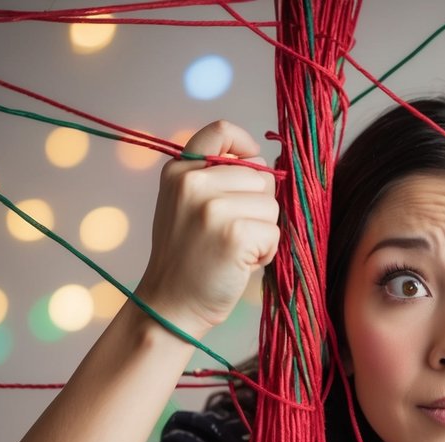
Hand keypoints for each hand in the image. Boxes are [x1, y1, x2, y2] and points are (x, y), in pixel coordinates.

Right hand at [136, 121, 280, 338]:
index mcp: (179, 171)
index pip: (221, 130)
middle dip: (257, 207)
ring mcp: (213, 206)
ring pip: (271, 205)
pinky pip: (274, 232)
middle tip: (230, 235)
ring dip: (263, 232)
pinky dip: (266, 252)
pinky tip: (240, 265)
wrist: (170, 306)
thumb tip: (266, 166)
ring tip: (233, 251)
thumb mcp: (186, 207)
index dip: (246, 145)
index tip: (252, 162)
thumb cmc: (188, 260)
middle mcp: (193, 182)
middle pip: (260, 176)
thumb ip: (217, 181)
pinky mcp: (235, 232)